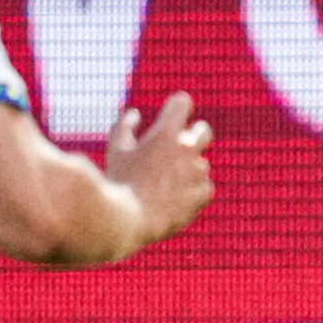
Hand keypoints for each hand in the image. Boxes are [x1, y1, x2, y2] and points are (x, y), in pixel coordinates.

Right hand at [104, 92, 213, 245]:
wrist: (129, 219)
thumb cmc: (119, 181)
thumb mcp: (116, 149)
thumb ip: (125, 127)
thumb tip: (135, 114)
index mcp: (167, 132)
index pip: (182, 103)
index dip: (177, 105)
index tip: (174, 109)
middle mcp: (188, 148)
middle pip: (204, 131)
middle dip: (194, 134)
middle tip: (180, 143)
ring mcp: (199, 171)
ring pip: (198, 163)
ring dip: (185, 169)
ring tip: (161, 185)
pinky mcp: (205, 192)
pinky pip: (202, 185)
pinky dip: (190, 190)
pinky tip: (171, 199)